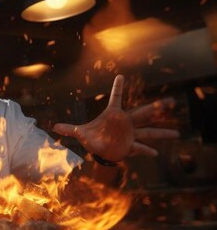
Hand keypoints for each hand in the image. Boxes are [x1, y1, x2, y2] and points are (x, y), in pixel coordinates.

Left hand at [52, 75, 178, 161]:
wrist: (101, 150)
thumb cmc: (93, 138)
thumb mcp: (80, 133)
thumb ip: (69, 129)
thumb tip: (53, 127)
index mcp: (113, 114)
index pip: (116, 98)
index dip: (117, 88)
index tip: (120, 76)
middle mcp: (125, 122)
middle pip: (143, 114)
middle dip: (156, 108)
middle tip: (169, 102)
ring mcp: (130, 134)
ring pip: (149, 131)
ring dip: (162, 132)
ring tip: (177, 132)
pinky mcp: (131, 146)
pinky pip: (140, 148)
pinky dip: (146, 150)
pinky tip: (155, 153)